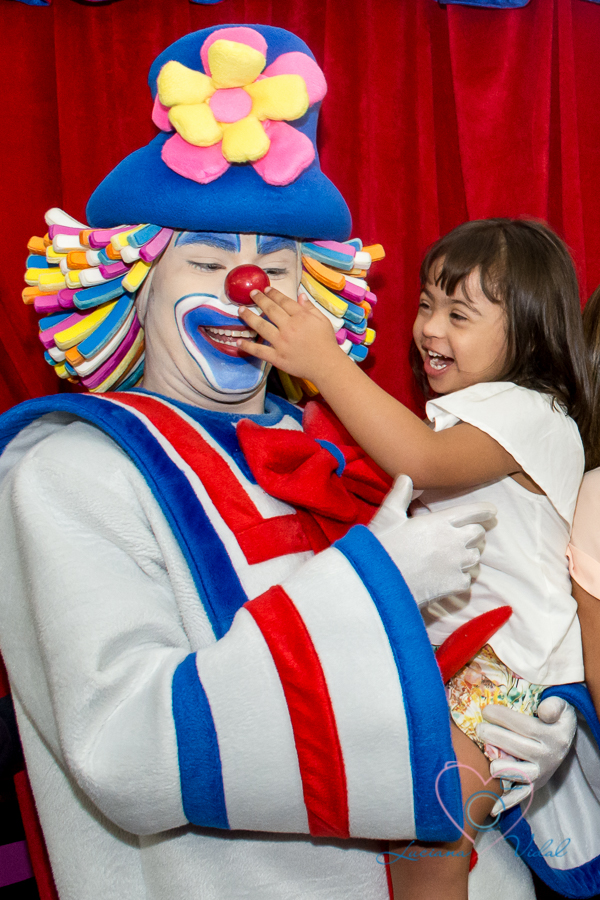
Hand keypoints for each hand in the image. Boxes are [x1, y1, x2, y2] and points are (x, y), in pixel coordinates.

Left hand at [236, 287, 344, 382]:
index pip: (283, 301)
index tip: (266, 289)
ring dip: (249, 317)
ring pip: (261, 326)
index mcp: (300, 317)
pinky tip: (238, 341)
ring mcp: (281, 342)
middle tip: (251, 293)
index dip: (273, 294)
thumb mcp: (323, 320)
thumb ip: (310, 308)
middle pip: (270, 310)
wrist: (326, 365)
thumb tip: (300, 295)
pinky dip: (248, 346)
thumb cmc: (326, 342)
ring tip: (240, 310)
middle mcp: (288, 327)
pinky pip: (259, 351)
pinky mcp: (276, 357)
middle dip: (259, 299)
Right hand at [368, 474, 495, 605]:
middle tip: (461, 536)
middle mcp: (453, 541)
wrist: (378, 583)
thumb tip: (406, 478)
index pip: (472, 512)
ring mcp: (456, 564)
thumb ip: (400, 496)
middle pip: (478, 534)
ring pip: (475, 557)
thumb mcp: (388, 517)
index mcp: (440, 522)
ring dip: (467, 556)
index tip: (492, 511)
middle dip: (472, 534)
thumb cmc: (382, 547)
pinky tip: (446, 577)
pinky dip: (460, 578)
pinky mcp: (454, 585)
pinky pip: (467, 579)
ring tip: (453, 558)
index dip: (484, 511)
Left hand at [477, 696, 576, 814]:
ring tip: (485, 753)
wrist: (564, 740)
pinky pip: (519, 796)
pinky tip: (490, 807)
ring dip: (497, 764)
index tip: (486, 709)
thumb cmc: (555, 719)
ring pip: (515, 772)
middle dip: (492, 736)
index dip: (502, 716)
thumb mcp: (561, 706)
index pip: (523, 726)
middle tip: (479, 728)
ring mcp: (540, 774)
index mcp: (553, 736)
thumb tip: (544, 711)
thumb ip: (555, 705)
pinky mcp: (534, 787)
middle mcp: (548, 757)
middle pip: (514, 747)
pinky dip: (505, 803)